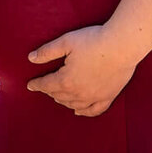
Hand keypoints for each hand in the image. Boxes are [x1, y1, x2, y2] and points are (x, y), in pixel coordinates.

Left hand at [25, 25, 139, 116]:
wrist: (122, 46)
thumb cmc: (93, 41)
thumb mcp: (66, 42)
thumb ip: (47, 51)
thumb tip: (30, 58)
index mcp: (66, 80)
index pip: (46, 84)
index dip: (37, 84)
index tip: (30, 85)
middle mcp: (79, 93)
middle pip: (59, 95)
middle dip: (49, 91)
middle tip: (44, 87)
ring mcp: (94, 97)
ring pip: (73, 104)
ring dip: (63, 100)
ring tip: (57, 96)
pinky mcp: (108, 97)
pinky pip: (93, 110)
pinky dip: (83, 111)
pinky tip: (78, 110)